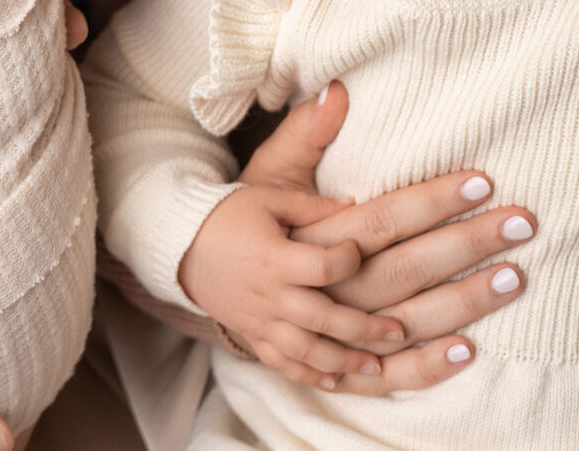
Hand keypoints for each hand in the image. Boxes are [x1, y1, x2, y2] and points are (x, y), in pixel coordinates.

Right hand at [177, 180, 397, 388]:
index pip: (324, 268)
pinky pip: (281, 363)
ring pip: (307, 350)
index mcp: (275, 258)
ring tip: (376, 364)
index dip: (350, 258)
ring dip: (344, 360)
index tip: (358, 249)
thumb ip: (312, 205)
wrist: (180, 244)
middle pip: (324, 319)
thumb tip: (356, 206)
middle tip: (398, 330)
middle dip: (364, 328)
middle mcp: (269, 295)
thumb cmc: (228, 215)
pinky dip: (308, 374)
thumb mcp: (269, 198)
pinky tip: (334, 381)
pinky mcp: (252, 334)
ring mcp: (259, 320)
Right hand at [239, 82, 537, 393]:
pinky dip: (424, 369)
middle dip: (465, 246)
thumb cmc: (245, 221)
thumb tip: (339, 88)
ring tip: (512, 278)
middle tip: (521, 222)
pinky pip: (381, 378)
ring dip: (459, 305)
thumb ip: (307, 135)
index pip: (381, 220)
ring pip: (401, 324)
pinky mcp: (326, 365)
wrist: (202, 282)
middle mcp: (315, 293)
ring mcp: (322, 335)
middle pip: (402, 270)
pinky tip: (468, 352)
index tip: (481, 180)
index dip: (431, 200)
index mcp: (304, 244)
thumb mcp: (269, 176)